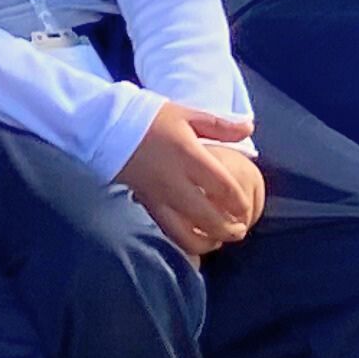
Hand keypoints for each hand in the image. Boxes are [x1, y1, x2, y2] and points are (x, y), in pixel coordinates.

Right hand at [118, 102, 264, 258]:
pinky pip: (167, 231)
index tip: (246, 209)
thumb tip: (250, 128)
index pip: (222, 186)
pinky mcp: (146, 205)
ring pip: (185, 232)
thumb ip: (220, 125)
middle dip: (227, 229)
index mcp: (189, 156)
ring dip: (206, 241)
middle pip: (207, 215)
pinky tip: (194, 242)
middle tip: (240, 231)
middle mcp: (175, 181)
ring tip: (219, 242)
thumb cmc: (152, 119)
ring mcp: (158, 197)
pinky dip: (183, 242)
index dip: (238, 202)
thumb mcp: (187, 114)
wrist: (108, 128)